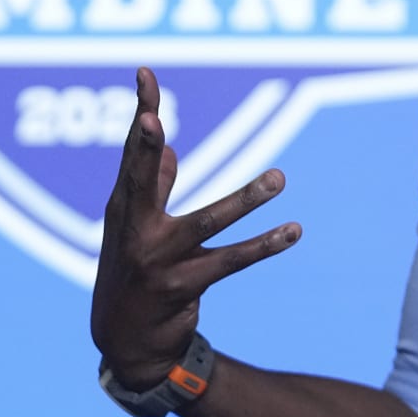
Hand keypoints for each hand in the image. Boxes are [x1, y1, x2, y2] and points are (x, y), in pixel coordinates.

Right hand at [90, 66, 301, 389]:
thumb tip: (169, 147)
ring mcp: (157, 260)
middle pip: (140, 181)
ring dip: (245, 200)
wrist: (126, 343)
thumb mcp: (137, 228)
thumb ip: (153, 185)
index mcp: (124, 207)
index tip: (146, 73)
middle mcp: (134, 230)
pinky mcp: (182, 287)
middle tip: (152, 118)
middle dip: (144, 149)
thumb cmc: (133, 272)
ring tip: (279, 178)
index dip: (141, 110)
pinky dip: (264, 245)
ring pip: (205, 223)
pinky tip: (293, 231)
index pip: (132, 151)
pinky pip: (230, 261)